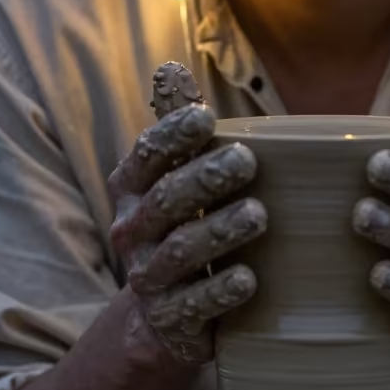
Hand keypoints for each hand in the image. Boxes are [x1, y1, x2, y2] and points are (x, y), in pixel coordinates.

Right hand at [108, 61, 266, 365]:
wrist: (162, 317)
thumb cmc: (181, 223)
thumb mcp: (174, 175)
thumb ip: (174, 126)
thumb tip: (168, 68)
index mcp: (131, 189)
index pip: (145, 156)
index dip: (171, 135)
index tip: (205, 117)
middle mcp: (131, 232)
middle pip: (166, 202)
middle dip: (205, 178)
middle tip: (247, 160)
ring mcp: (149, 279)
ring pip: (180, 252)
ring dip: (220, 231)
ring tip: (259, 214)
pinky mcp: (170, 321)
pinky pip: (193, 306)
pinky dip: (221, 291)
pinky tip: (249, 277)